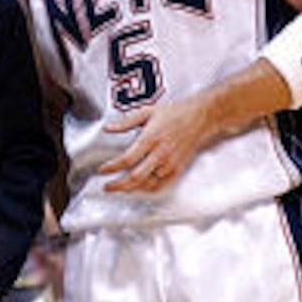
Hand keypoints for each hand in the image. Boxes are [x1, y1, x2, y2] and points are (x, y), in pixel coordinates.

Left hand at [98, 94, 215, 192]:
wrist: (199, 117)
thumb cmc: (174, 113)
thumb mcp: (147, 112)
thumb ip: (126, 122)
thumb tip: (108, 128)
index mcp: (151, 138)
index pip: (128, 159)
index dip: (113, 167)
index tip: (102, 170)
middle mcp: (160, 153)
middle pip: (136, 177)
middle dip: (118, 185)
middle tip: (107, 187)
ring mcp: (170, 163)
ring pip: (147, 184)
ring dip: (131, 189)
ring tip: (119, 188)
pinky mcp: (177, 169)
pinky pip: (160, 185)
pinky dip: (147, 189)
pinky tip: (138, 188)